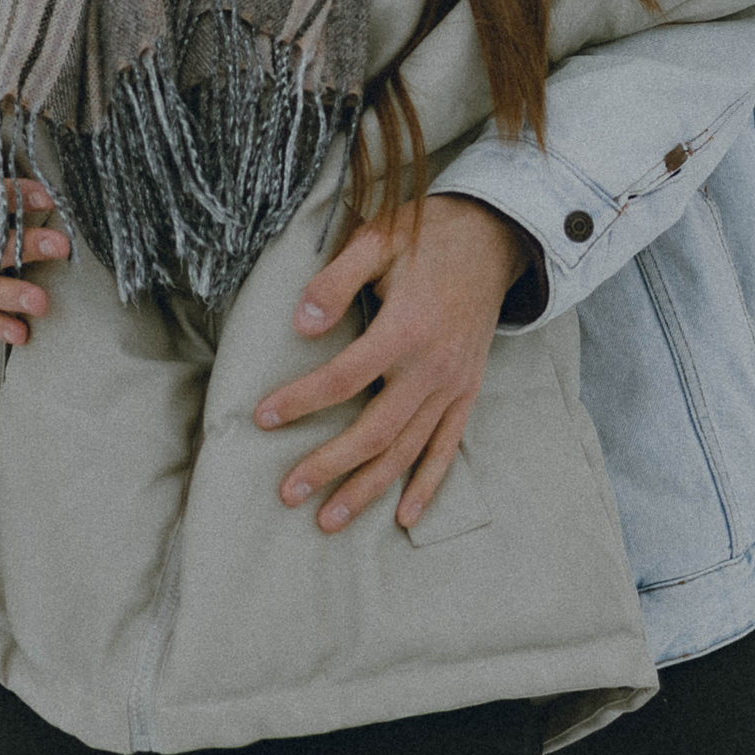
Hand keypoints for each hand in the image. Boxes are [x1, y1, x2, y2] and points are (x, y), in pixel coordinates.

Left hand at [255, 196, 532, 534]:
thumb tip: (299, 325)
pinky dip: (428, 485)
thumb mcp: (377, 240)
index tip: (260, 418)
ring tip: (328, 519)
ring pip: (407, 450)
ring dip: (368, 488)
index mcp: (406, 329)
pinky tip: (405, 516)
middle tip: (288, 493)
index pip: (343, 378)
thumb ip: (335, 280)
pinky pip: (448, 448)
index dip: (299, 401)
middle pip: (374, 431)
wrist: (493, 236)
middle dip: (328, 467)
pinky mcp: (468, 392)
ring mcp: (453, 385)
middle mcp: (432, 367)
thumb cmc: (427, 235)